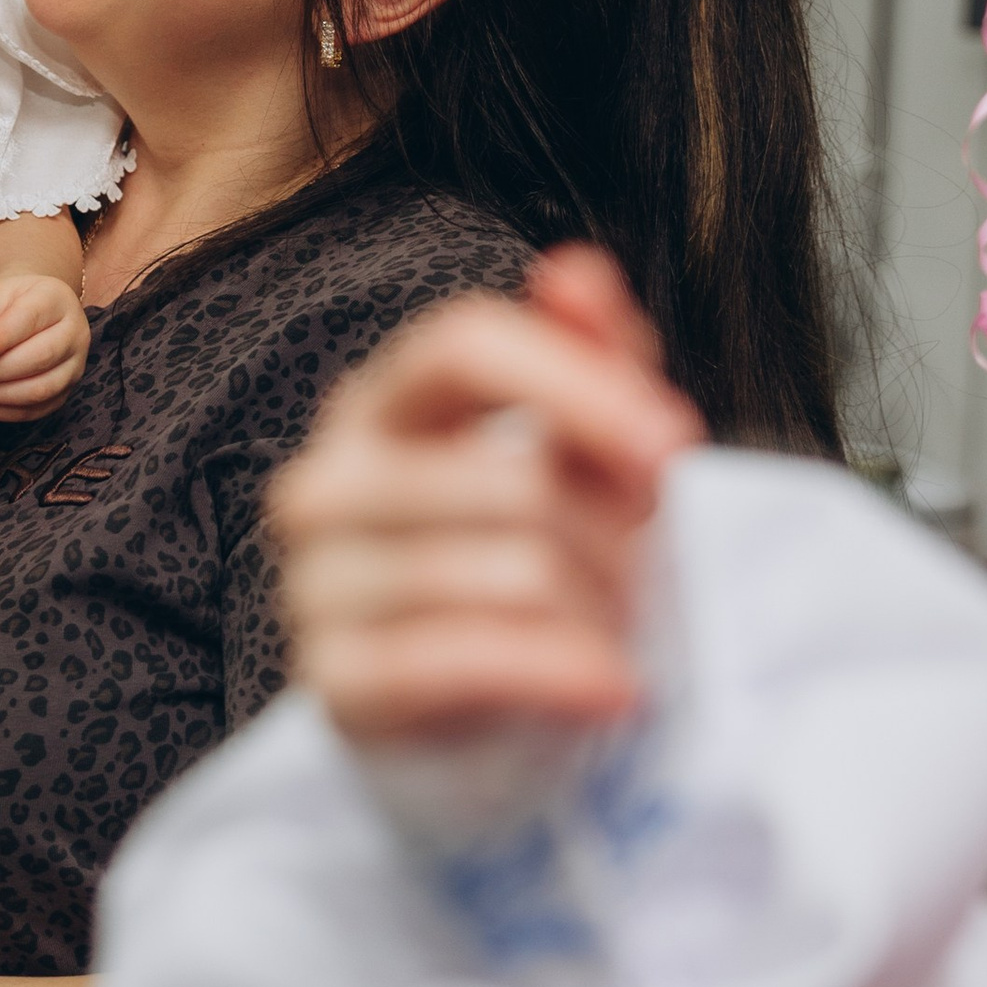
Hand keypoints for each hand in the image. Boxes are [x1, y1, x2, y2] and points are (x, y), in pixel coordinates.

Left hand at [0, 274, 89, 422]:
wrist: (29, 314)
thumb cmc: (7, 303)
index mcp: (57, 299)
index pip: (31, 319)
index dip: (2, 338)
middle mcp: (75, 333)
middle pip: (41, 357)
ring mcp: (74, 367)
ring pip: (40, 389)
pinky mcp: (64, 394)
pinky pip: (35, 410)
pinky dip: (1, 411)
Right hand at [266, 245, 702, 745]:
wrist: (462, 713)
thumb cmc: (520, 559)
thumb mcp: (573, 452)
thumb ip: (587, 358)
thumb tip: (576, 273)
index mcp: (379, 402)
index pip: (463, 345)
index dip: (578, 387)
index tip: (671, 446)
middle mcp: (324, 481)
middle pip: (513, 478)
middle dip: (616, 535)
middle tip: (651, 573)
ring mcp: (315, 583)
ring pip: (512, 574)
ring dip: (602, 613)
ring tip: (622, 635)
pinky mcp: (334, 681)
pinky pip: (470, 660)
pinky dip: (565, 673)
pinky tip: (612, 686)